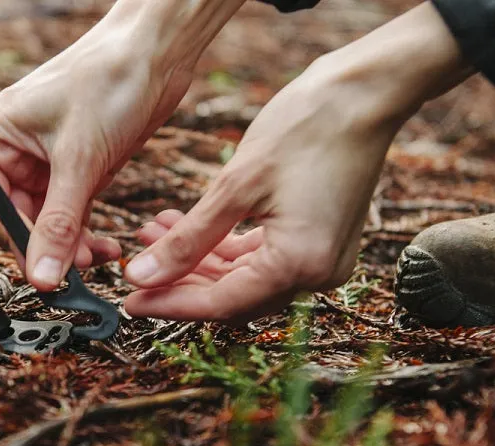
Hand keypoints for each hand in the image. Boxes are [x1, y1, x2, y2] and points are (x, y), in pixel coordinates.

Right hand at [0, 8, 196, 289]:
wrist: (155, 53)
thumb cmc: (108, 82)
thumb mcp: (79, 160)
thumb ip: (58, 224)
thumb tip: (42, 274)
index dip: (13, 240)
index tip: (44, 267)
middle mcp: (11, 152)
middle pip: (16, 222)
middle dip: (47, 246)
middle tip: (77, 266)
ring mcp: (44, 162)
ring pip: (46, 225)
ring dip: (70, 246)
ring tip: (98, 256)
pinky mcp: (75, 169)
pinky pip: (70, 216)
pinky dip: (85, 234)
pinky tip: (106, 246)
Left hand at [124, 2, 470, 322]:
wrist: (365, 93)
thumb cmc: (305, 129)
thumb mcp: (235, 186)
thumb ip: (187, 240)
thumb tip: (142, 277)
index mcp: (299, 265)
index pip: (221, 303)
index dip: (170, 303)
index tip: (129, 300)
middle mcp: (317, 275)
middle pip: (234, 296)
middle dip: (182, 280)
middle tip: (136, 263)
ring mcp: (323, 261)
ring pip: (246, 278)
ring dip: (199, 260)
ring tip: (154, 232)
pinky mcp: (321, 243)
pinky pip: (265, 259)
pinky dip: (226, 248)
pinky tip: (188, 226)